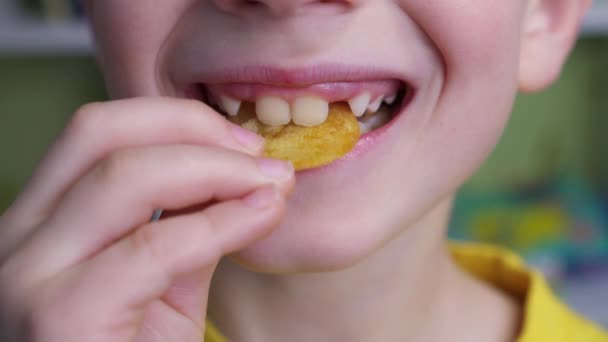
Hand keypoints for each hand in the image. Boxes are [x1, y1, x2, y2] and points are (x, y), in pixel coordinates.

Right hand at [0, 97, 293, 341]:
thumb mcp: (161, 288)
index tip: (244, 144)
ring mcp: (27, 278)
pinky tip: (260, 217)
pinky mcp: (58, 319)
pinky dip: (219, 223)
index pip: (97, 133)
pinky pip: (153, 247)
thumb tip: (239, 180)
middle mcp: (17, 241)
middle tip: (258, 154)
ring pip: (124, 176)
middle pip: (100, 133)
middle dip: (194, 128)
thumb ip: (189, 231)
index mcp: (38, 225)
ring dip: (216, 169)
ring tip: (270, 185)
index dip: (179, 123)